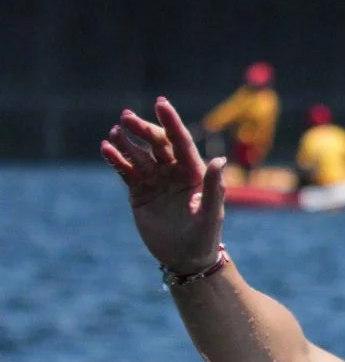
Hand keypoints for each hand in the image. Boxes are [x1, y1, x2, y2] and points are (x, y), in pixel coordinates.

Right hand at [101, 99, 224, 271]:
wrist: (185, 258)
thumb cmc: (204, 237)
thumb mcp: (211, 214)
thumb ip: (214, 188)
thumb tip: (220, 160)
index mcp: (194, 173)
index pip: (181, 141)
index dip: (172, 122)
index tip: (161, 103)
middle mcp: (174, 172)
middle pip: (157, 144)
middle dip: (143, 129)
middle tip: (126, 118)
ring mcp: (156, 181)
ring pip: (139, 155)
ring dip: (126, 142)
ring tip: (114, 132)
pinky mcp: (139, 191)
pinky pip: (126, 171)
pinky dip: (116, 160)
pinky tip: (106, 149)